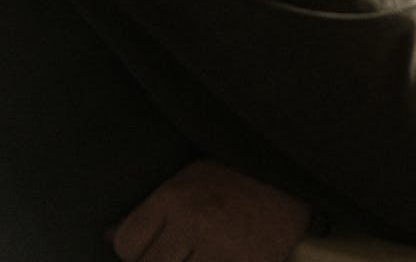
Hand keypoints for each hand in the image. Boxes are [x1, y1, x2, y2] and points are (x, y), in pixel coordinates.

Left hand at [108, 159, 310, 261]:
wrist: (293, 175)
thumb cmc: (236, 177)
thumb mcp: (189, 180)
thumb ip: (151, 209)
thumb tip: (109, 236)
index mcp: (175, 197)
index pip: (126, 243)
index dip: (135, 251)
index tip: (149, 250)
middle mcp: (194, 222)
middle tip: (179, 253)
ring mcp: (222, 247)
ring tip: (199, 253)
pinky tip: (219, 256)